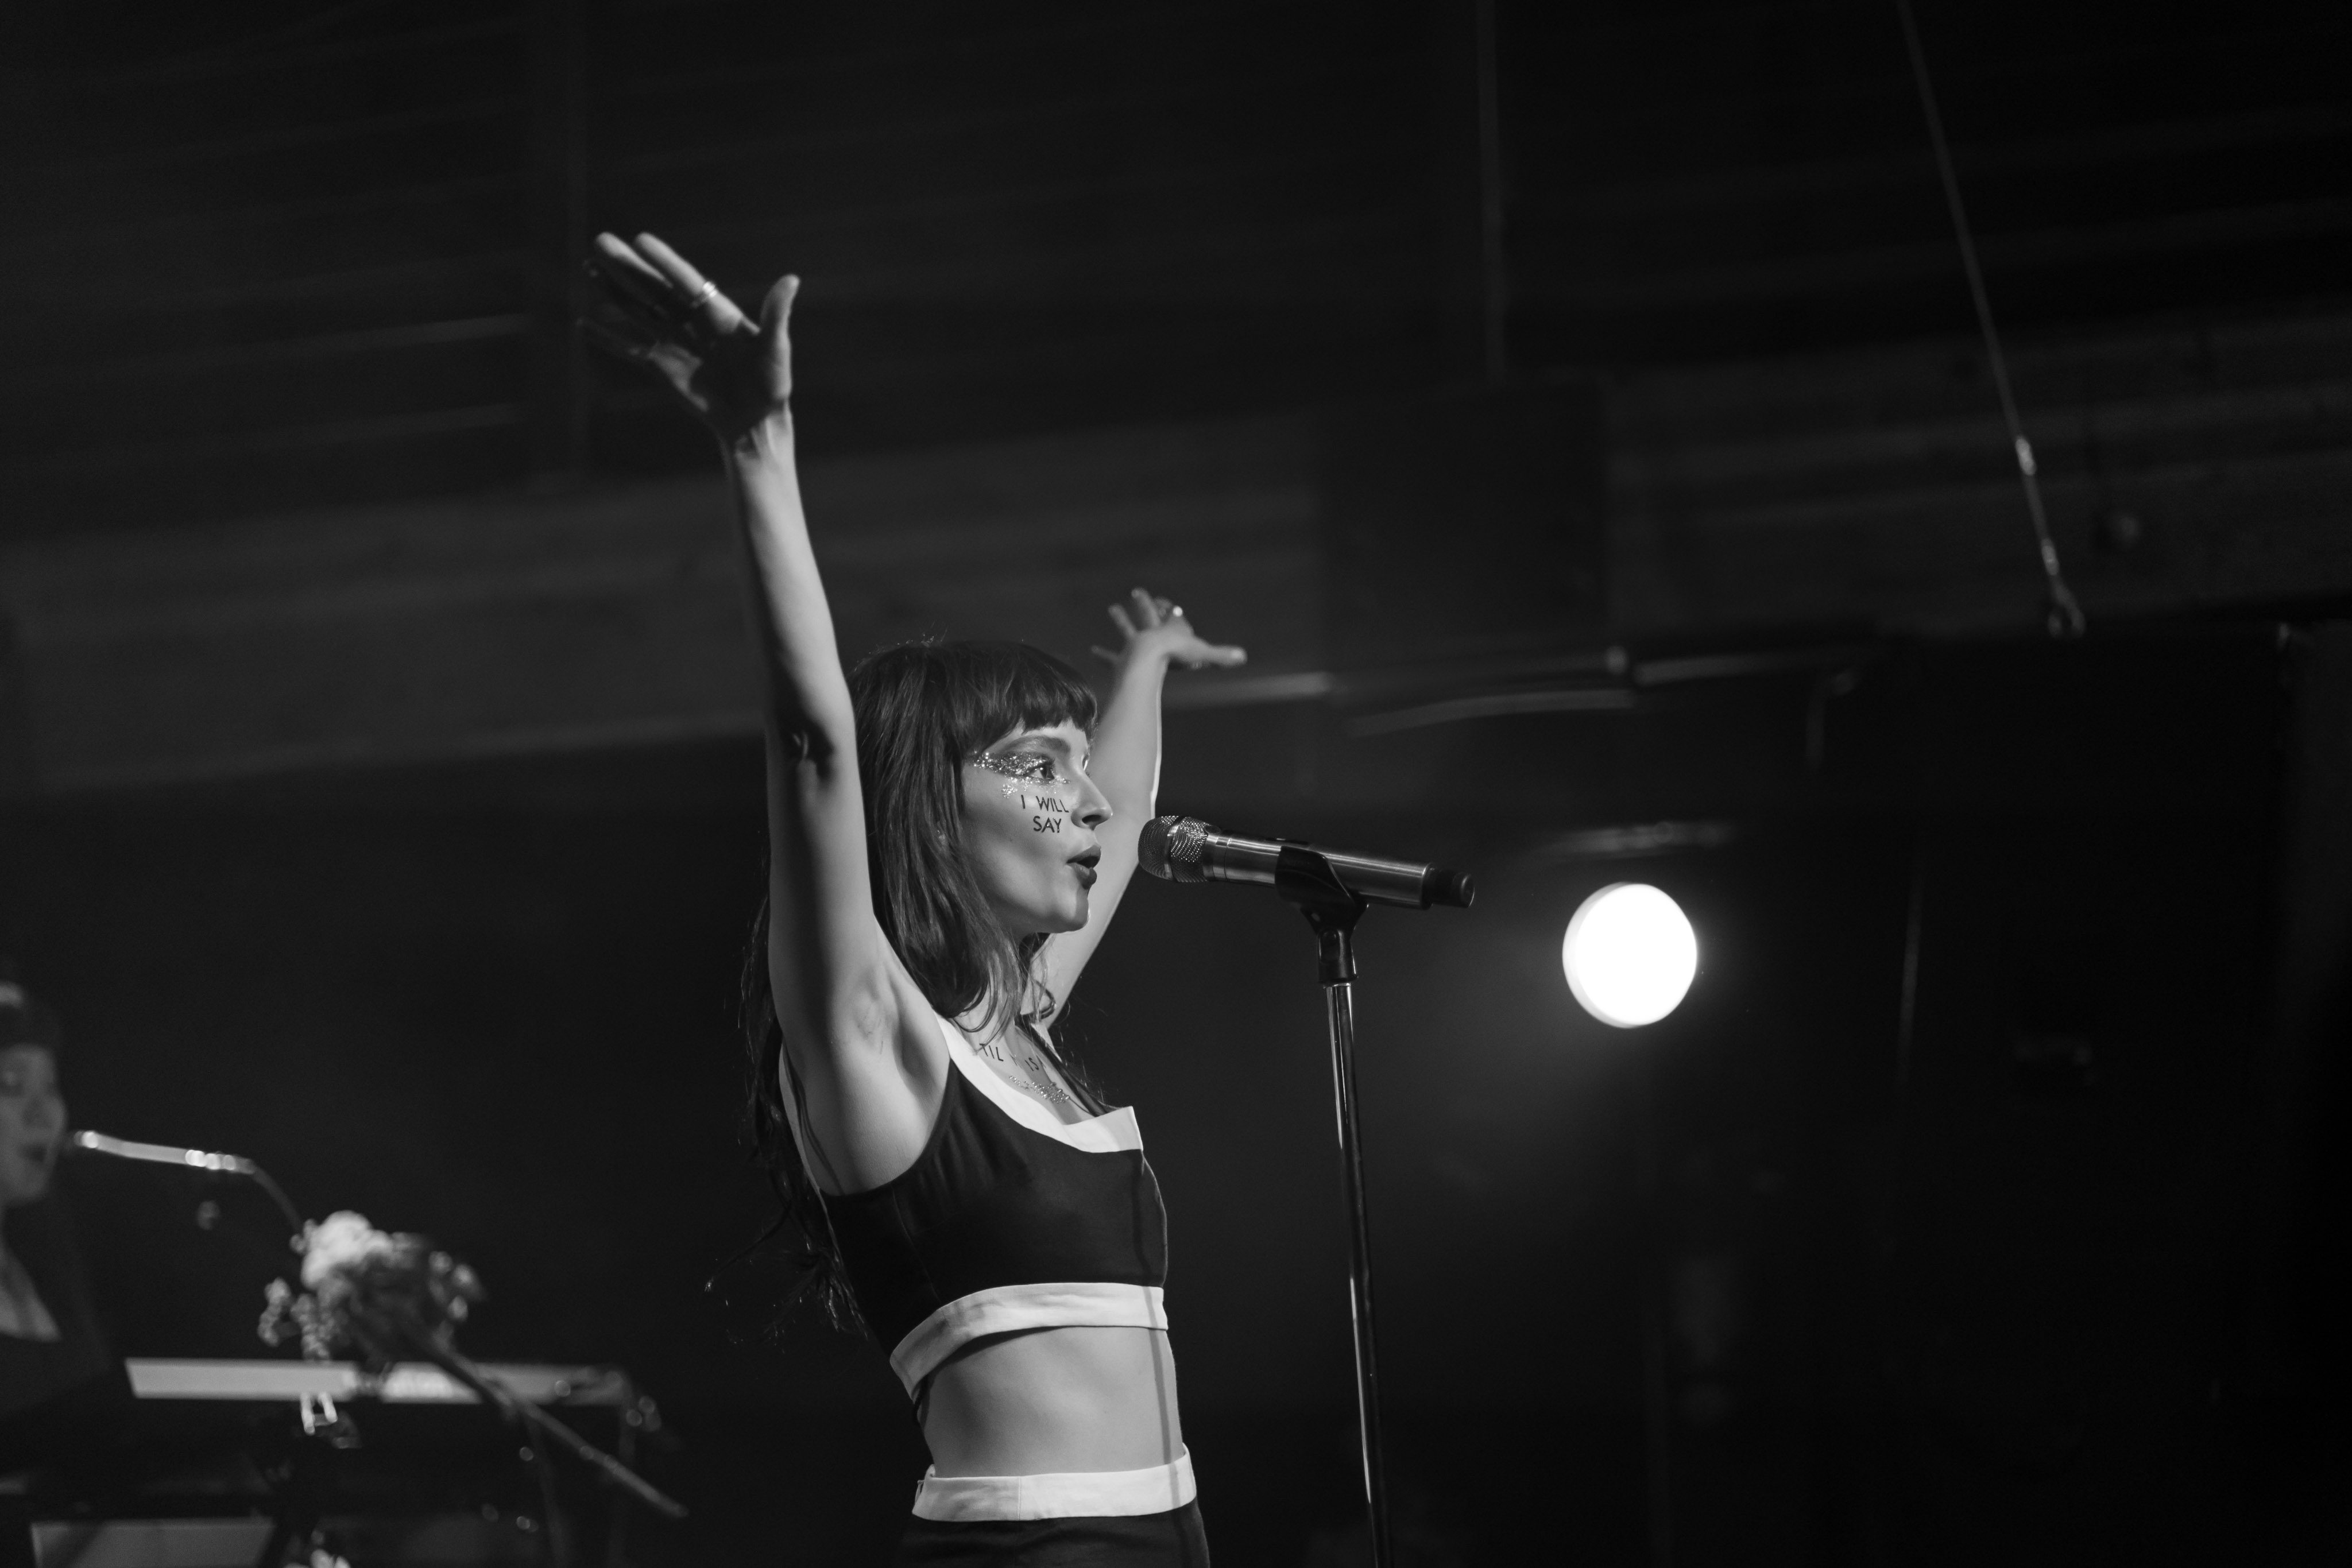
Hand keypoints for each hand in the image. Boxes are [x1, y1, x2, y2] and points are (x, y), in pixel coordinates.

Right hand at [579, 232, 795, 440]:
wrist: (755, 421)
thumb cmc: (772, 384)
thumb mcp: (776, 349)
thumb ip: (777, 314)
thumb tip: (791, 280)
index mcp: (718, 312)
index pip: (686, 281)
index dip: (663, 261)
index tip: (641, 240)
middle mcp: (691, 322)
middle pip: (654, 289)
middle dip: (628, 267)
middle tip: (600, 240)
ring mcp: (674, 343)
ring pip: (637, 311)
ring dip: (612, 291)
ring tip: (587, 267)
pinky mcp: (662, 367)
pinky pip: (629, 349)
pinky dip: (607, 338)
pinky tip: (583, 323)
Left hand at [1092, 589, 1246, 672]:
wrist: (1149, 658)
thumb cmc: (1177, 655)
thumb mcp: (1203, 654)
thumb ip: (1222, 656)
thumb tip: (1243, 656)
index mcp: (1171, 630)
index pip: (1172, 618)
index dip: (1171, 613)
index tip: (1169, 606)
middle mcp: (1151, 633)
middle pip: (1148, 616)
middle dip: (1144, 604)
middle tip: (1137, 591)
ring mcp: (1135, 645)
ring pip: (1127, 629)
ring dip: (1121, 619)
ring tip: (1112, 609)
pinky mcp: (1122, 659)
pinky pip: (1111, 657)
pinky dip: (1103, 654)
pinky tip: (1092, 651)